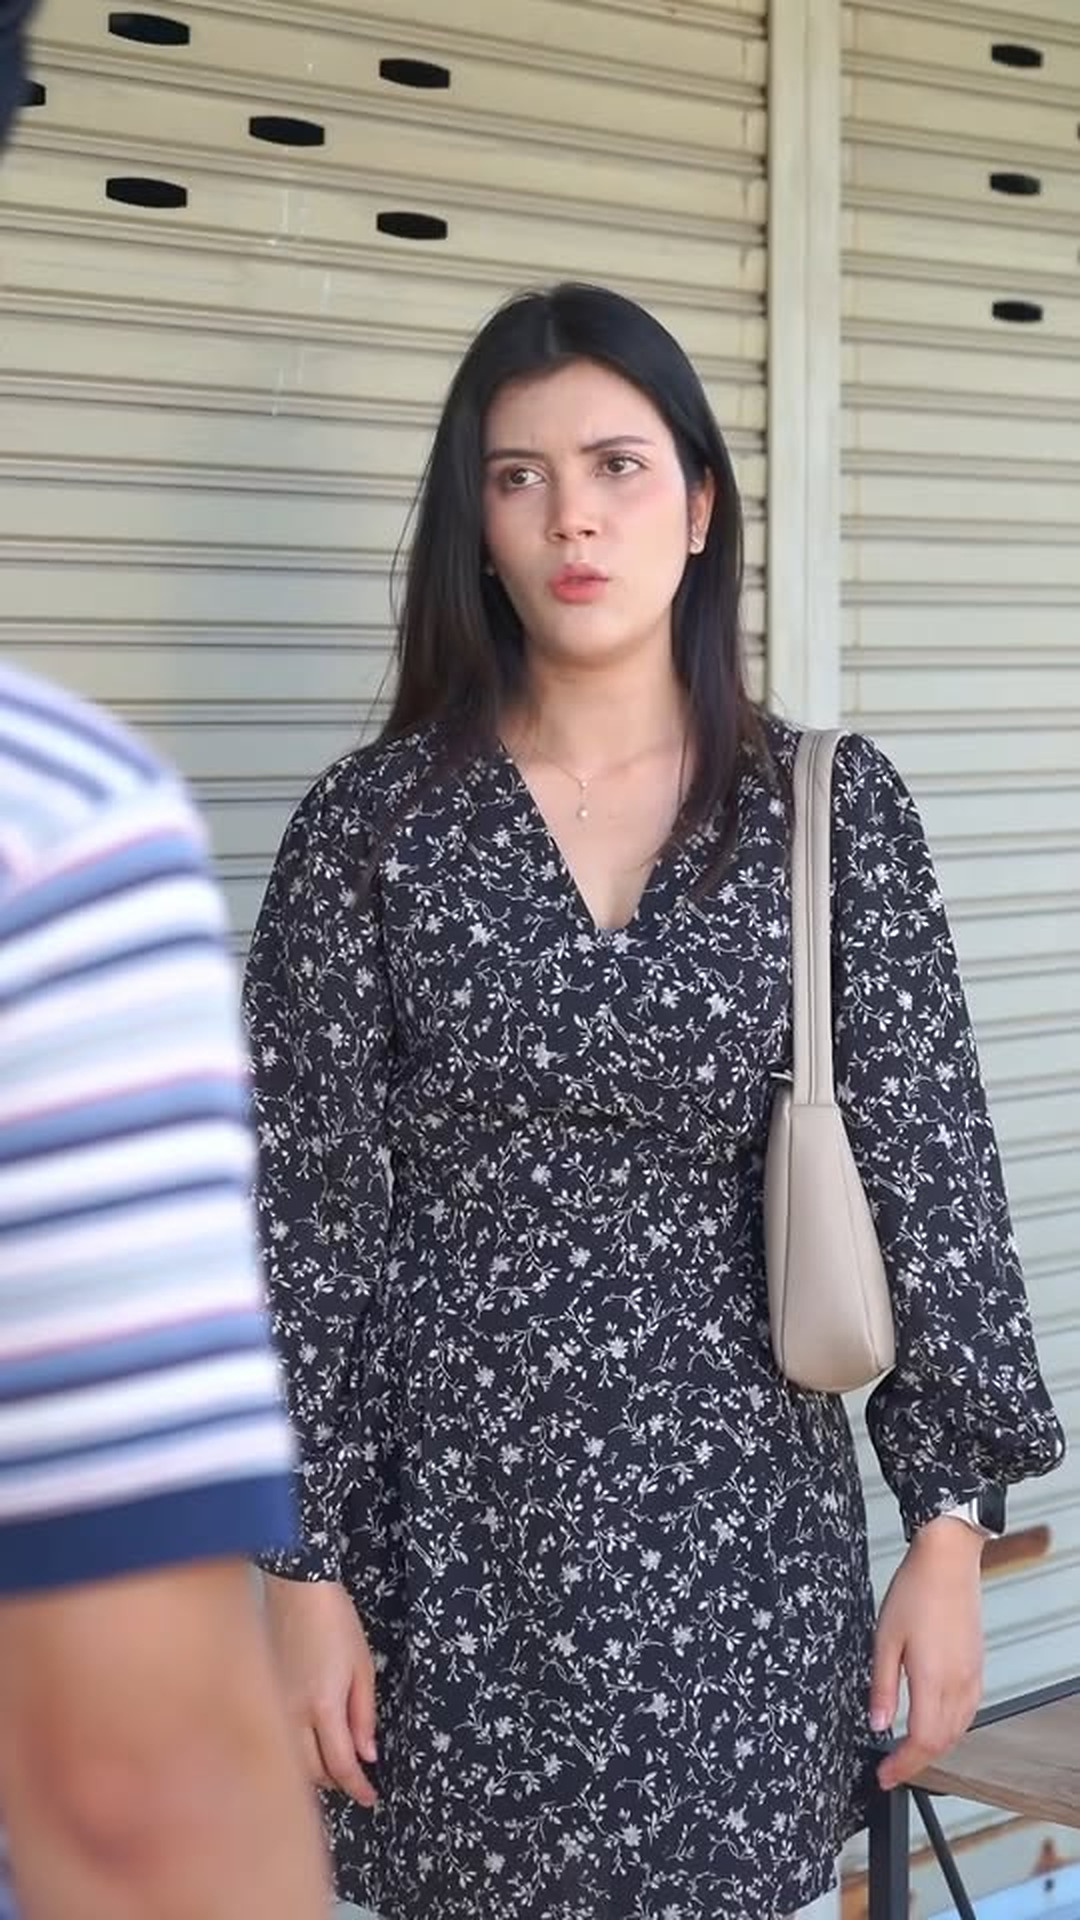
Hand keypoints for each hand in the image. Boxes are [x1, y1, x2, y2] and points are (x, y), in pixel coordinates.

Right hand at [262, 1573, 378, 1807]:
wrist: (295, 1589)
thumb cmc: (335, 1621)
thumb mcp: (362, 1666)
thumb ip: (364, 1715)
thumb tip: (367, 1755)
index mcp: (323, 1706)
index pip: (341, 1764)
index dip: (358, 1787)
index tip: (371, 1797)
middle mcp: (293, 1715)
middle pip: (313, 1772)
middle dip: (337, 1782)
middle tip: (356, 1780)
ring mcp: (274, 1708)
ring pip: (292, 1761)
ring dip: (314, 1773)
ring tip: (334, 1767)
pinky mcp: (264, 1699)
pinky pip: (280, 1741)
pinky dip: (295, 1754)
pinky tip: (308, 1748)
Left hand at [871, 1517, 984, 1790]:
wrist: (947, 1562)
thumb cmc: (915, 1593)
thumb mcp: (885, 1639)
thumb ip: (882, 1687)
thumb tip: (876, 1724)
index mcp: (933, 1680)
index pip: (922, 1741)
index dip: (903, 1766)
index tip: (884, 1776)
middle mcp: (959, 1684)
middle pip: (942, 1743)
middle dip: (916, 1763)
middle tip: (891, 1769)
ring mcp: (972, 1676)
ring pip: (958, 1731)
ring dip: (934, 1748)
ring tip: (908, 1752)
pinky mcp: (977, 1667)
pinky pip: (968, 1713)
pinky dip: (951, 1729)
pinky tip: (935, 1724)